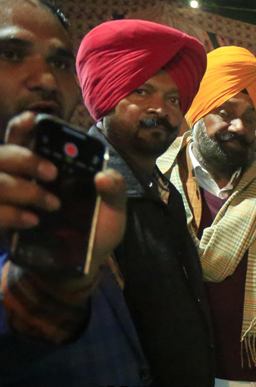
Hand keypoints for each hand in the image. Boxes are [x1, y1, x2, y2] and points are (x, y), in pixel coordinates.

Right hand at [1, 113, 126, 282]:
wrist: (81, 266)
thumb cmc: (94, 230)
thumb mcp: (111, 210)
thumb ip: (114, 190)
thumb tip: (104, 175)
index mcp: (43, 167)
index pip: (23, 137)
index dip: (23, 126)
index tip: (33, 120)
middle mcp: (19, 179)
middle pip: (2, 154)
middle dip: (26, 158)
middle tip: (52, 173)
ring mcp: (6, 201)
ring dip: (24, 189)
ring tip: (53, 205)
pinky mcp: (1, 225)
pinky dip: (12, 214)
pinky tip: (33, 221)